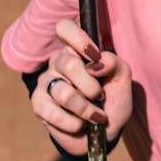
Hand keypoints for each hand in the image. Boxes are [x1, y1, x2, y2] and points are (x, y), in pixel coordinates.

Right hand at [31, 19, 132, 155]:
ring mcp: (46, 82)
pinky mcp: (38, 104)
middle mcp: (58, 62)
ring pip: (64, 92)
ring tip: (94, 115)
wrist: (104, 132)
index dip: (78, 39)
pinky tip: (79, 125)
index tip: (94, 56)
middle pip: (68, 63)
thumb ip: (114, 63)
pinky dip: (73, 122)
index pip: (64, 28)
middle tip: (100, 96)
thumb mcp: (122, 79)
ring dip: (86, 109)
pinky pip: (53, 112)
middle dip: (91, 86)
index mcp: (77, 50)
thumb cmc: (113, 99)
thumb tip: (95, 63)